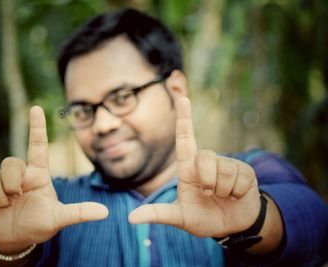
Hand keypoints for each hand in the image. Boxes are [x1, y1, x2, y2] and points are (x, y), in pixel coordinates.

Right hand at [0, 106, 107, 252]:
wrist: (13, 241)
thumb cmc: (38, 225)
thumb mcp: (59, 219)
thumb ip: (79, 213)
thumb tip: (105, 212)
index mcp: (38, 174)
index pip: (37, 146)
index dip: (37, 127)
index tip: (36, 108)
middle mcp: (20, 174)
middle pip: (10, 162)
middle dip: (12, 182)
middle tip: (16, 198)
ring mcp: (0, 181)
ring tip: (6, 207)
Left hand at [129, 97, 259, 237]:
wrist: (233, 226)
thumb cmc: (203, 217)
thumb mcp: (179, 218)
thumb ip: (158, 214)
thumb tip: (130, 218)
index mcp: (189, 169)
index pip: (185, 139)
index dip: (184, 119)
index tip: (183, 99)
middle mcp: (207, 162)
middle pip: (205, 157)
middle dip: (207, 181)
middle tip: (209, 194)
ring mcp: (227, 165)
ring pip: (223, 169)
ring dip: (223, 191)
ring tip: (224, 197)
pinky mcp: (245, 171)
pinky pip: (239, 178)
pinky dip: (236, 193)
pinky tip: (236, 196)